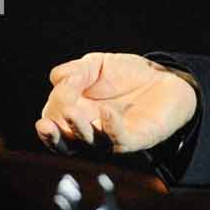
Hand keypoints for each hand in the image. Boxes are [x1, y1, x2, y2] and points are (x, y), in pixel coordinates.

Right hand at [36, 52, 197, 154]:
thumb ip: (75, 71)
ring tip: (70, 111)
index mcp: (77, 115)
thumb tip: (57, 79)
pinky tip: (105, 111)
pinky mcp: (137, 138)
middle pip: (66, 144)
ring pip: (90, 143)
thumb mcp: (96, 65)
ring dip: (78, 130)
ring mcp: (113, 137)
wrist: (165, 77)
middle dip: (53, 137)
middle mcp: (91, 131)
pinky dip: (111, 127)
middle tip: (44, 125)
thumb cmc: (127, 75)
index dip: (51, 111)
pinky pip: (121, 140)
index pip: (54, 122)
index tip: (58, 90)